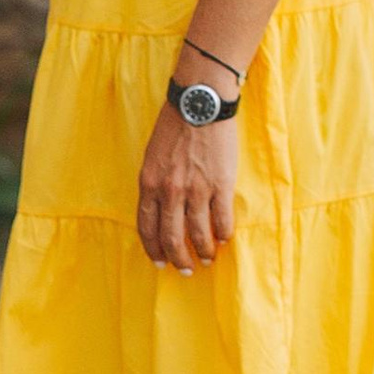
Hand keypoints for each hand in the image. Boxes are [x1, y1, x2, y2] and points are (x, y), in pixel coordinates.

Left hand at [137, 106, 239, 272]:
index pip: (147, 227)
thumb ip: (154, 183)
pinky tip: (225, 239)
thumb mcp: (152, 155)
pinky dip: (224, 234)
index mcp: (149, 183)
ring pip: (199, 234)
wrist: (199, 103)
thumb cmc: (174, 125)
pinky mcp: (221, 184)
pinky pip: (222, 219)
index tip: (161, 261)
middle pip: (172, 237)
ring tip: (209, 259)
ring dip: (204, 252)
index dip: (154, 249)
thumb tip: (161, 209)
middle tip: (186, 270)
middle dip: (179, 259)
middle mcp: (170, 191)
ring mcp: (196, 189)